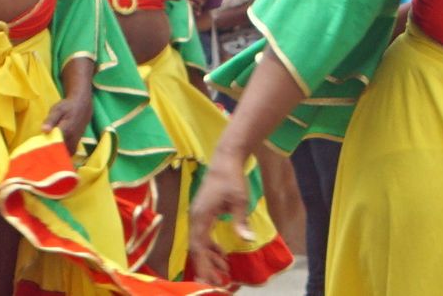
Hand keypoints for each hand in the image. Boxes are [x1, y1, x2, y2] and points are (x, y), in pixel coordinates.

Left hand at [41, 87, 92, 149]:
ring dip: (55, 155)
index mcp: (66, 131)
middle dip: (49, 155)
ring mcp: (75, 143)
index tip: (37, 152)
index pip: (55, 145)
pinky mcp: (75, 145)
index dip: (46, 150)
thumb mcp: (57, 110)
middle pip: (59, 152)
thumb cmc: (68, 107)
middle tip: (39, 153)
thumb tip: (44, 130)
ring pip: (64, 154)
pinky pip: (68, 153)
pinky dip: (61, 154)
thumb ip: (50, 120)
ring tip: (45, 152)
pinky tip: (52, 150)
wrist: (82, 107)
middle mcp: (72, 140)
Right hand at [187, 150, 253, 286]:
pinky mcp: (203, 213)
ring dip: (209, 257)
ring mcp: (198, 214)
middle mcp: (195, 217)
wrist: (225, 159)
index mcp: (201, 215)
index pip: (198, 246)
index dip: (203, 264)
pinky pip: (203, 235)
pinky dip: (211, 247)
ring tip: (223, 271)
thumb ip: (240, 221)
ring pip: (199, 242)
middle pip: (196, 247)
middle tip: (217, 283)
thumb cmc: (232, 178)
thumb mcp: (239, 200)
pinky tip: (221, 255)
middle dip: (205, 265)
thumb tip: (246, 239)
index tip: (210, 279)